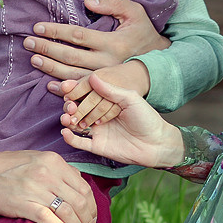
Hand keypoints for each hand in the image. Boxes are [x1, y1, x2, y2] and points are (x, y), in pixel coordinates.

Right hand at [0, 148, 96, 222]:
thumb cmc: (7, 165)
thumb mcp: (37, 158)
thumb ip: (58, 168)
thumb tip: (78, 179)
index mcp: (54, 161)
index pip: (84, 186)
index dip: (92, 205)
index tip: (92, 216)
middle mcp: (48, 174)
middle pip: (80, 201)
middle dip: (89, 219)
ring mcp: (36, 189)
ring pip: (68, 212)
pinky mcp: (23, 204)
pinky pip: (49, 219)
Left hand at [25, 0, 167, 89]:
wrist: (158, 66)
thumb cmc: (144, 34)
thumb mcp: (135, 13)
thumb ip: (113, 4)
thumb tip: (88, 2)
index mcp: (113, 43)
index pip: (78, 35)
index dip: (56, 31)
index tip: (38, 27)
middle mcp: (107, 63)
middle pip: (70, 56)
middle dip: (47, 48)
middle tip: (28, 43)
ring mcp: (104, 79)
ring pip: (72, 75)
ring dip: (50, 67)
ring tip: (34, 59)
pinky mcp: (103, 89)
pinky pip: (80, 90)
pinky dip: (62, 88)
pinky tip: (48, 84)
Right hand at [60, 72, 182, 167]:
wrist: (156, 143)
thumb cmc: (146, 118)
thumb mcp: (130, 99)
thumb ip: (110, 90)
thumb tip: (92, 76)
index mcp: (106, 102)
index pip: (86, 95)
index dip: (74, 91)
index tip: (66, 87)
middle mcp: (99, 116)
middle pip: (78, 110)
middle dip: (70, 106)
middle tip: (70, 105)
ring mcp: (98, 131)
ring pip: (75, 125)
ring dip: (68, 120)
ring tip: (67, 118)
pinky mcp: (97, 146)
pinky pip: (79, 142)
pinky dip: (70, 138)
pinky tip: (66, 131)